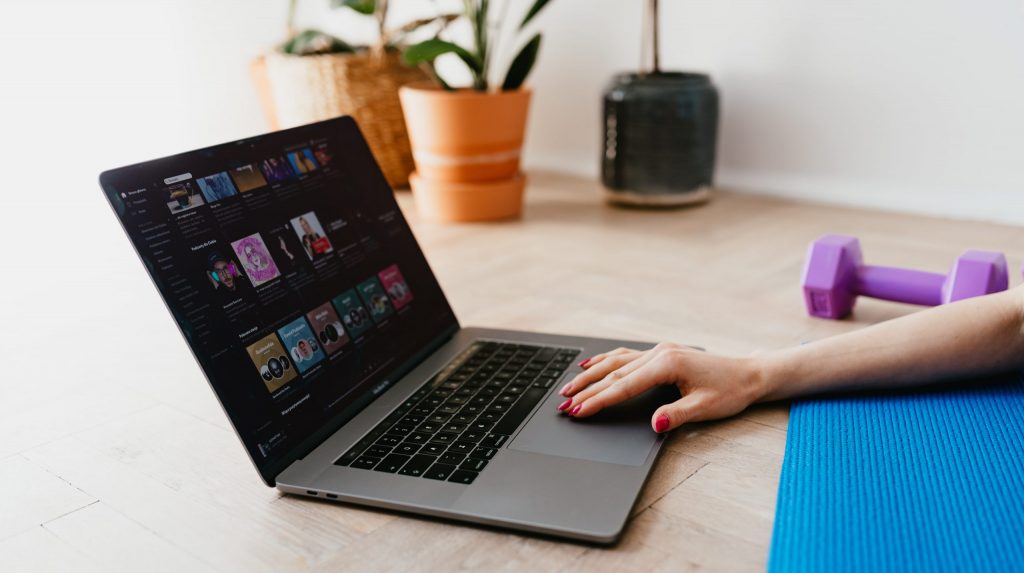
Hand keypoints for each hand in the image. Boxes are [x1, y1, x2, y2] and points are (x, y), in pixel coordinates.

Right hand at [557, 343, 764, 432]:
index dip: (599, 401)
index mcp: (668, 364)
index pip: (624, 387)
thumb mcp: (706, 408)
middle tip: (563, 405)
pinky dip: (606, 361)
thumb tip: (654, 423)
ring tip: (568, 388)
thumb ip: (677, 415)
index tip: (579, 411)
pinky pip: (626, 356)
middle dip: (586, 390)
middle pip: (614, 373)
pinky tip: (591, 364)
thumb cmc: (730, 391)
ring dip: (590, 375)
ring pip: (616, 362)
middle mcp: (660, 353)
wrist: (749, 374)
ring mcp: (659, 351)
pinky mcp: (662, 353)